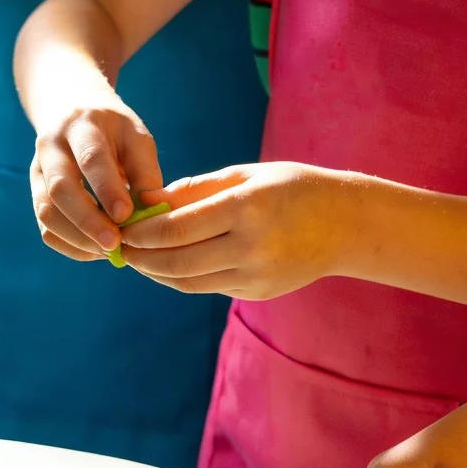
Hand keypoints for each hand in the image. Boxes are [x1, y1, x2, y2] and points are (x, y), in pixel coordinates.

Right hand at [29, 99, 165, 258]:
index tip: (126, 216)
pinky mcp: (35, 193)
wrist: (71, 109)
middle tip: (115, 244)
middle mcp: (51, 146)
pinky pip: (46, 229)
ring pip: (47, 213)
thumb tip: (151, 213)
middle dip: (88, 221)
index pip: (91, 159)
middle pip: (60, 188)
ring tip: (110, 251)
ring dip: (79, 238)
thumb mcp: (135, 137)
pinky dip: (71, 245)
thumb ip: (145, 172)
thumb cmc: (113, 129)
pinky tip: (96, 249)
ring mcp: (37, 171)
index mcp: (82, 125)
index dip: (107, 190)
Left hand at [110, 163, 345, 298]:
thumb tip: (145, 203)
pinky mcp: (258, 292)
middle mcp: (251, 246)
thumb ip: (193, 190)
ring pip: (188, 281)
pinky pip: (208, 287)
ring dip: (156, 272)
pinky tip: (169, 264)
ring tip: (138, 259)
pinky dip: (182, 278)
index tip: (123, 227)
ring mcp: (256, 275)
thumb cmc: (290, 188)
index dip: (143, 232)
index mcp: (246, 209)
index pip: (177, 228)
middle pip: (177, 261)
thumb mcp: (245, 175)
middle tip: (120, 248)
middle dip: (142, 257)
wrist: (345, 225)